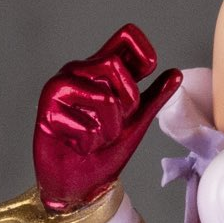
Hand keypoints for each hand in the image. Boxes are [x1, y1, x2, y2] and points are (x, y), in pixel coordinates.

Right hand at [33, 24, 181, 211]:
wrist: (80, 185)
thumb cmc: (104, 151)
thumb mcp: (137, 122)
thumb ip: (154, 97)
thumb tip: (176, 74)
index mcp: (102, 69)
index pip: (125, 37)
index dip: (143, 50)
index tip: (149, 71)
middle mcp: (79, 72)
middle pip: (114, 65)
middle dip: (127, 101)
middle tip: (118, 124)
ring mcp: (60, 88)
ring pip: (103, 96)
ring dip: (109, 128)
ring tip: (97, 138)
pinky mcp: (47, 111)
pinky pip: (85, 125)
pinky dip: (89, 143)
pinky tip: (77, 145)